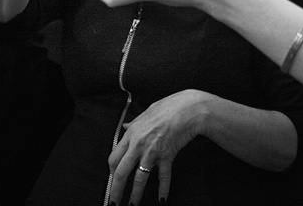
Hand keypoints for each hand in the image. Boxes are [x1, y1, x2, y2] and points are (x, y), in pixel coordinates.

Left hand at [107, 90, 211, 205]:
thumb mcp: (148, 111)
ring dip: (135, 195)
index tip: (112, 178)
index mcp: (132, 133)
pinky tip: (162, 198)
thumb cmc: (171, 106)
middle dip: (115, 190)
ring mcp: (153, 152)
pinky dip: (163, 188)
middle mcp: (139, 145)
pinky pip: (163, 176)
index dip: (111, 171)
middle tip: (113, 201)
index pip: (114, 157)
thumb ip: (135, 122)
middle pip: (121, 172)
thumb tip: (126, 127)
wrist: (191, 108)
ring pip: (139, 178)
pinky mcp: (167, 156)